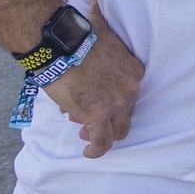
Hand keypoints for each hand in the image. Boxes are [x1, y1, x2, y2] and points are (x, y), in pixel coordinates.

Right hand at [42, 0, 144, 157]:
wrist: (61, 44)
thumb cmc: (74, 41)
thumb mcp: (100, 47)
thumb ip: (100, 61)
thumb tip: (87, 72)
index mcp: (133, 70)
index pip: (128, 95)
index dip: (113, 103)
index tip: (99, 104)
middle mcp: (130, 88)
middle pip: (125, 113)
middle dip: (109, 120)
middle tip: (90, 123)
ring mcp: (117, 103)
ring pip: (118, 131)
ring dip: (102, 134)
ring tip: (85, 133)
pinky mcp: (100, 115)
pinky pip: (102, 141)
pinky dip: (97, 150)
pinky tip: (88, 152)